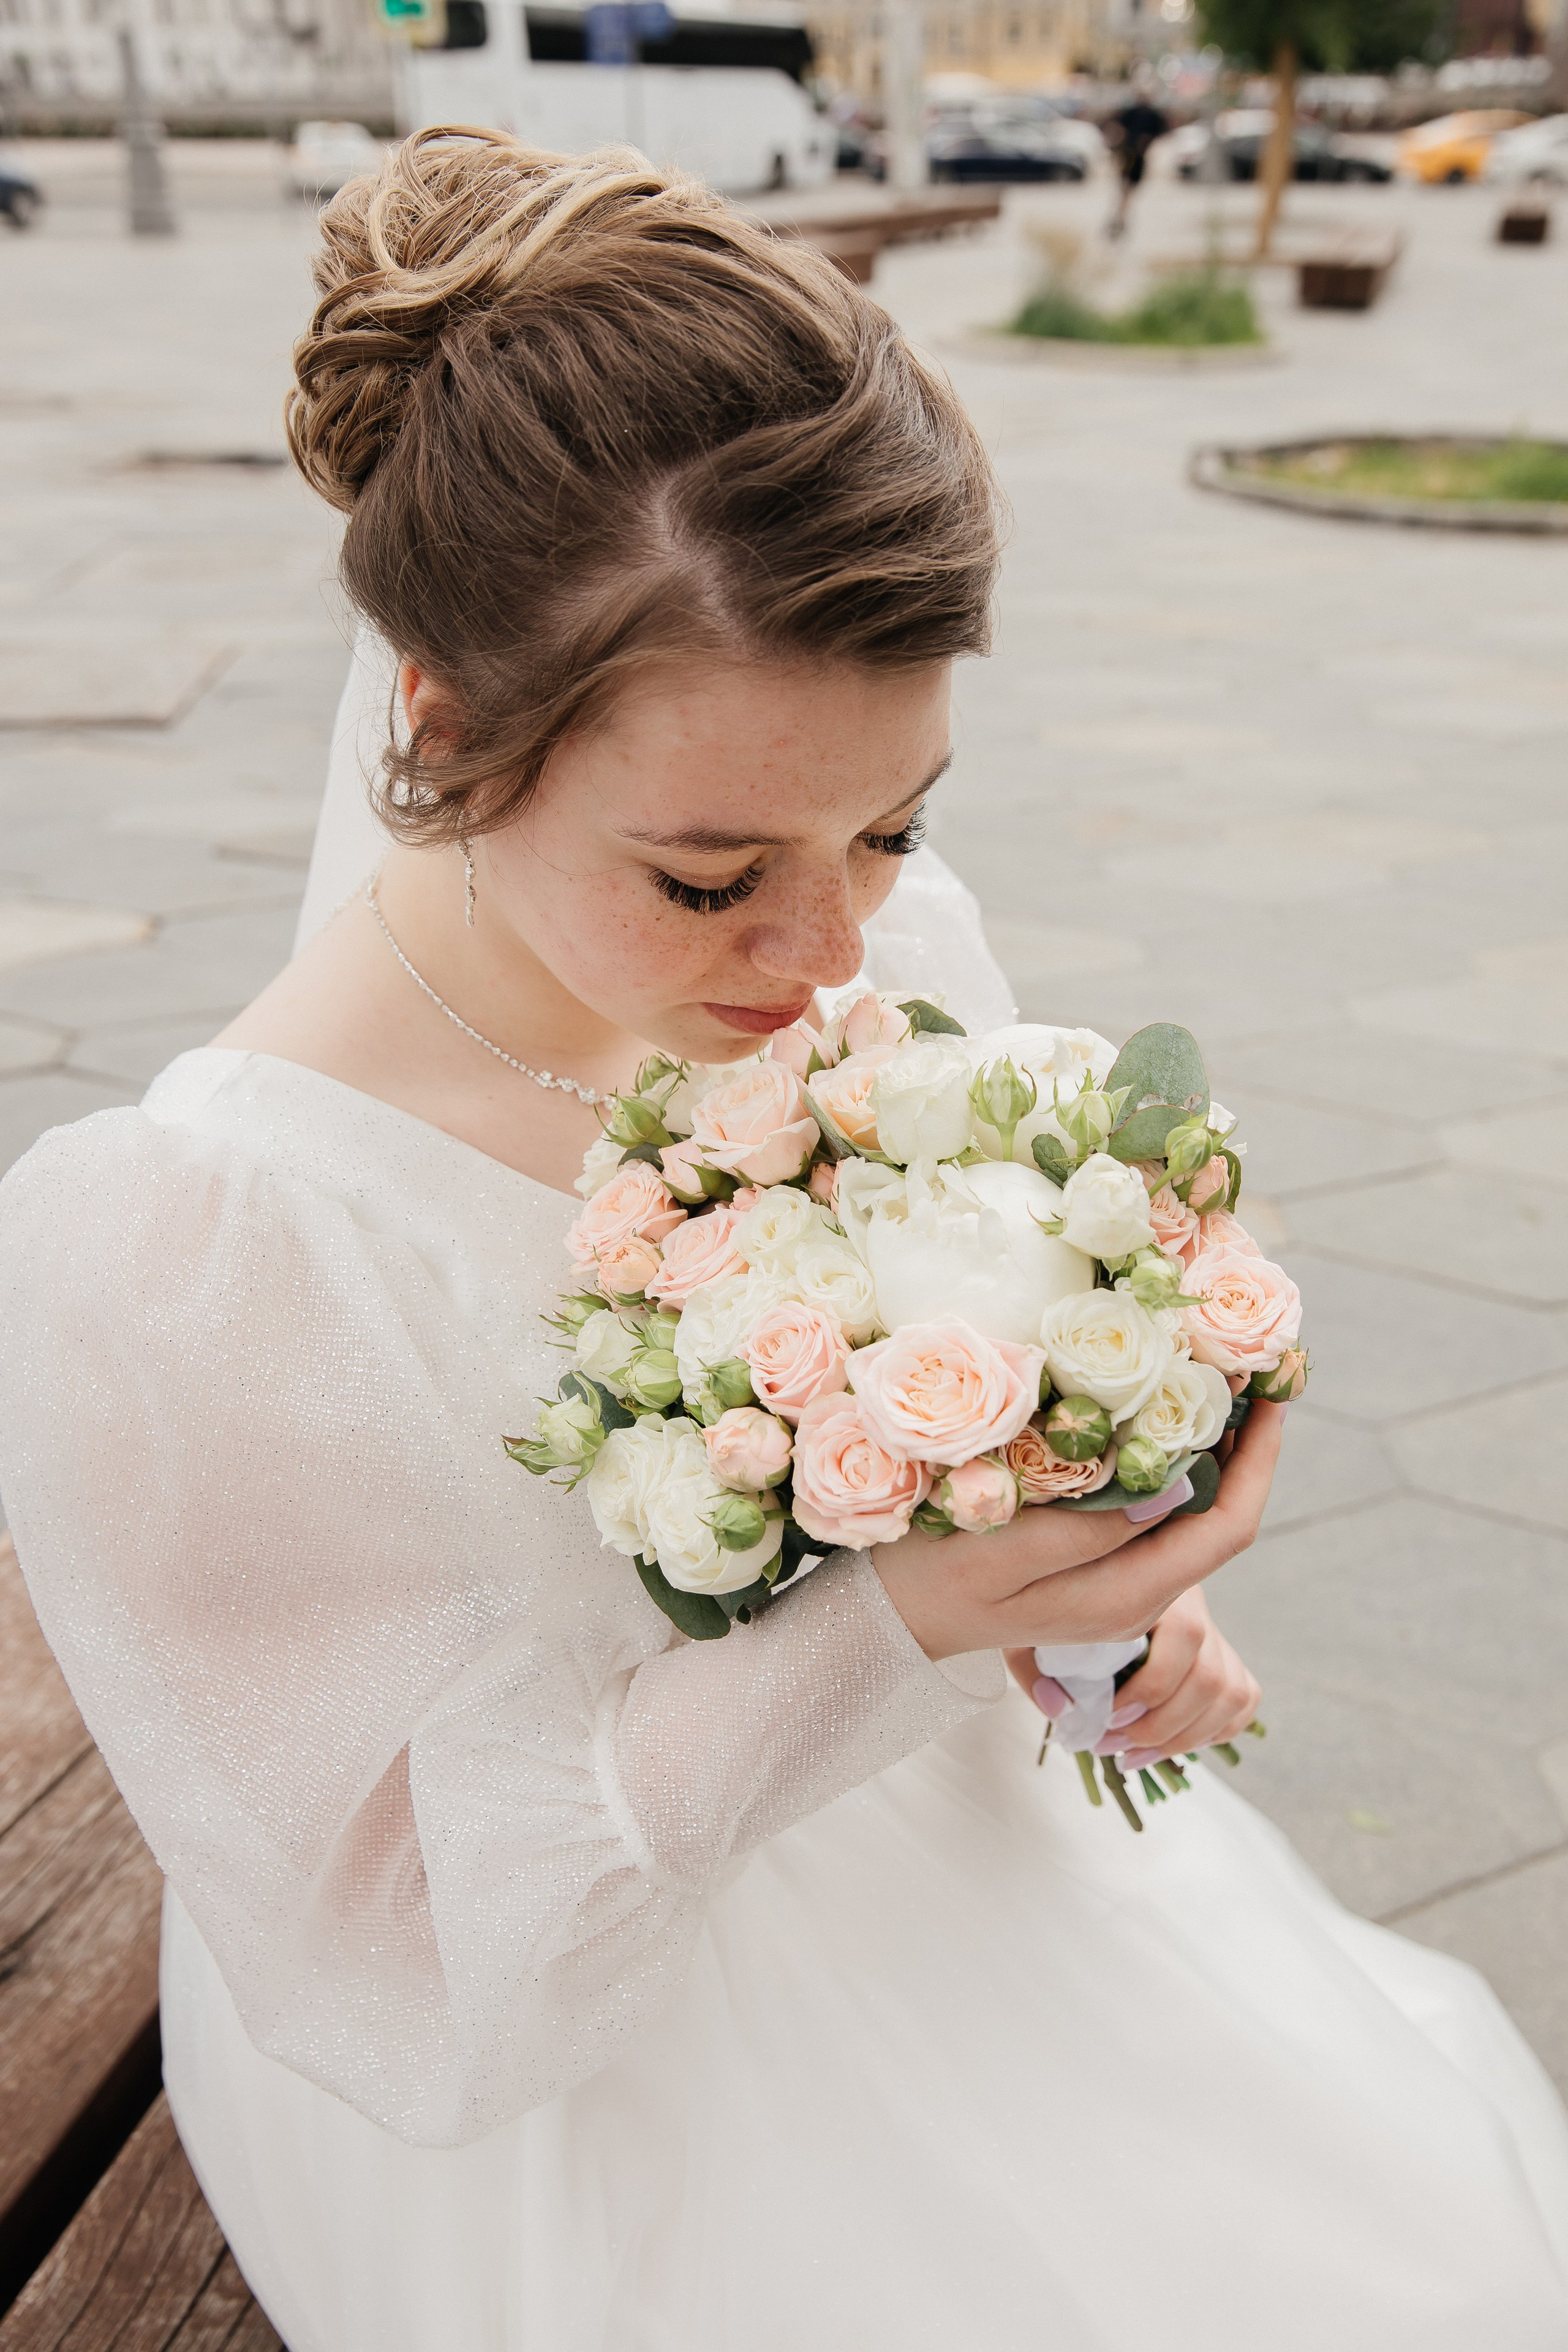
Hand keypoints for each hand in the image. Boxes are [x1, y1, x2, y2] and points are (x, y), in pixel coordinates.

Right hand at [873, 1400, 1283, 1662]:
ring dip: (1214, 1452)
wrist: (886, 1622)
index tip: (1273, 1392)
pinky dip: (1172, 1465)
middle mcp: (1136, 1599)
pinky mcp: (1096, 1570)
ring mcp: (1118, 1589)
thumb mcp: (997, 1551)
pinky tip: (1159, 1421)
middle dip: (1248, 1445)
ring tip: (1216, 1380)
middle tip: (1251, 1367)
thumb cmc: (929, 1578)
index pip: (1226, 1529)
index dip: (1260, 1459)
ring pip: (1192, 1518)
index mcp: (1124, 1597)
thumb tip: (1169, 1487)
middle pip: (1222, 1521)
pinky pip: (1155, 1517)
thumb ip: (1083, 1531)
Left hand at [1004, 1585, 1260, 1764]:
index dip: (1155, 1686)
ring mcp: (1213, 1633)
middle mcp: (1194, 1603)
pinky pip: (1243, 1699)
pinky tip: (1168, 1744)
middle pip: (1210, 1676)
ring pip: (1231, 1694)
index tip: (1111, 1717)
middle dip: (1161, 1727)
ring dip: (1184, 1739)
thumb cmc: (1052, 1604)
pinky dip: (1212, 1730)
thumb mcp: (1032, 1624)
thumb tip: (1061, 1710)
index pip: (1186, 1633)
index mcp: (1153, 1581)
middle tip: (1112, 1745)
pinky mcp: (1223, 1658)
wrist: (1077, 1582)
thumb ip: (1036, 1665)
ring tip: (1133, 1755)